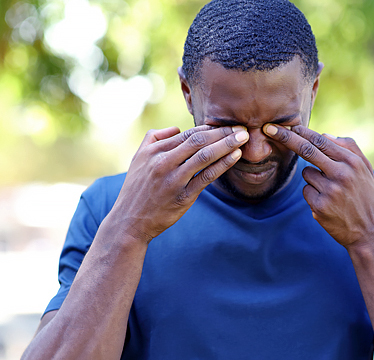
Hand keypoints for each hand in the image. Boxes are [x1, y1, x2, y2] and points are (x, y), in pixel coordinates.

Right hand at [108, 125, 248, 242]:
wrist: (129, 221)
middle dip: (222, 132)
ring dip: (227, 144)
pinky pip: (207, 176)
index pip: (187, 133)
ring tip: (244, 137)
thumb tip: (176, 128)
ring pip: (205, 155)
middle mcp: (163, 162)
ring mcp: (174, 179)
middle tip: (241, 127)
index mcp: (154, 151)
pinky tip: (236, 156)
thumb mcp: (138, 159)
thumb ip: (155, 139)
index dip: (209, 128)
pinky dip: (223, 164)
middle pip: (198, 140)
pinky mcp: (183, 196)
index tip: (226, 124)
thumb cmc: (136, 190)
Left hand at [263, 124, 373, 247]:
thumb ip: (349, 148)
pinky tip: (327, 202)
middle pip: (306, 150)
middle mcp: (341, 174)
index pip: (321, 141)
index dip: (302, 132)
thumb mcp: (365, 169)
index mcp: (352, 162)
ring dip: (312, 177)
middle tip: (269, 129)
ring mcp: (330, 191)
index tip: (288, 125)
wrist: (368, 230)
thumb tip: (324, 134)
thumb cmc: (364, 195)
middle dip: (286, 138)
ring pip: (306, 172)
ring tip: (330, 190)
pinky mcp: (320, 206)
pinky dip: (312, 193)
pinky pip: (305, 190)